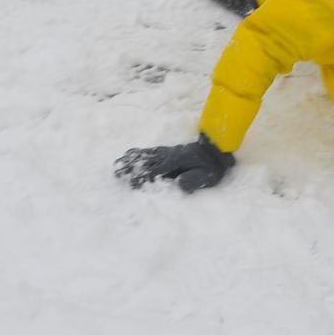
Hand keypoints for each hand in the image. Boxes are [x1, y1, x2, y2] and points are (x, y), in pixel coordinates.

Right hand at [114, 135, 234, 191]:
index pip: (156, 170)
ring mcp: (167, 152)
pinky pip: (150, 152)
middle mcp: (169, 155)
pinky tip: (130, 154)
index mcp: (176, 162)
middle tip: (116, 172)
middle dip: (132, 167)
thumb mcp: (206, 176)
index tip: (131, 184)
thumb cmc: (212, 167)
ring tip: (117, 163)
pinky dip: (138, 153)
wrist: (217, 150)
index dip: (144, 177)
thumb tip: (179, 183)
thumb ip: (193, 179)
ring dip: (132, 160)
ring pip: (146, 155)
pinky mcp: (168, 151)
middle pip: (147, 162)